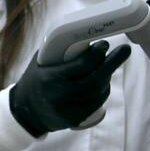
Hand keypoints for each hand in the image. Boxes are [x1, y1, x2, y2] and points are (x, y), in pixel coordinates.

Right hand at [8, 41, 131, 136]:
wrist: (25, 112)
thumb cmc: (35, 81)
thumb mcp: (40, 62)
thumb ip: (57, 50)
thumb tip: (80, 31)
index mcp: (51, 78)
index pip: (81, 65)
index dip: (97, 53)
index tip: (104, 44)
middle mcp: (61, 96)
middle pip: (96, 78)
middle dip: (113, 62)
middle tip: (124, 50)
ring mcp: (69, 110)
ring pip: (99, 91)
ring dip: (108, 76)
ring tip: (112, 63)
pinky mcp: (75, 119)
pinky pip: (96, 103)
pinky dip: (103, 90)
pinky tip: (105, 81)